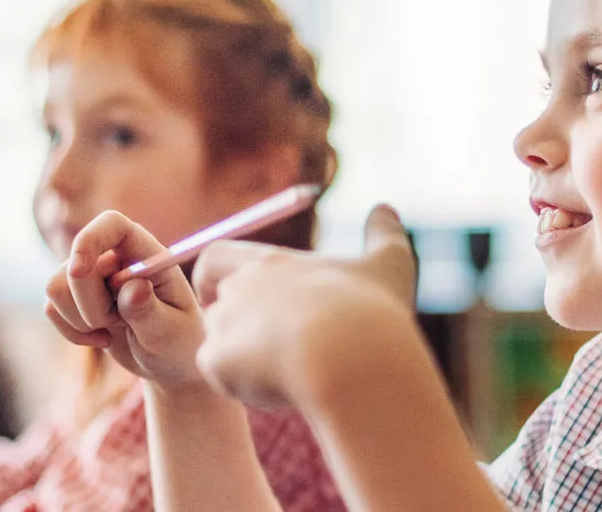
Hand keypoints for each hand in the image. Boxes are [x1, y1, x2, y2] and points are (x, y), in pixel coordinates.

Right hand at [45, 210, 208, 391]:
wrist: (168, 362)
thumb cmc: (178, 342)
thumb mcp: (170, 332)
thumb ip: (150, 310)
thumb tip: (133, 286)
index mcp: (146, 254)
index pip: (112, 224)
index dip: (89, 239)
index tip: (79, 270)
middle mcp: (115, 257)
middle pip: (75, 267)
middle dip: (91, 308)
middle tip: (121, 325)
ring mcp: (92, 275)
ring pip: (56, 287)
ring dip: (80, 320)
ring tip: (113, 330)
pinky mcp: (75, 296)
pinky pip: (51, 307)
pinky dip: (72, 331)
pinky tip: (102, 339)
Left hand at [191, 205, 417, 407]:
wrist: (352, 360)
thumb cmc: (372, 312)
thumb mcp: (387, 265)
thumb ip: (384, 234)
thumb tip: (387, 209)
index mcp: (271, 262)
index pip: (215, 258)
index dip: (213, 277)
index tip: (227, 294)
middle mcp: (238, 287)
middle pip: (218, 308)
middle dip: (242, 330)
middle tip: (281, 352)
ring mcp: (224, 324)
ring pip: (220, 346)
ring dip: (245, 361)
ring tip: (291, 377)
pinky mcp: (217, 362)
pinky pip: (220, 377)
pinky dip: (244, 386)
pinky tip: (281, 393)